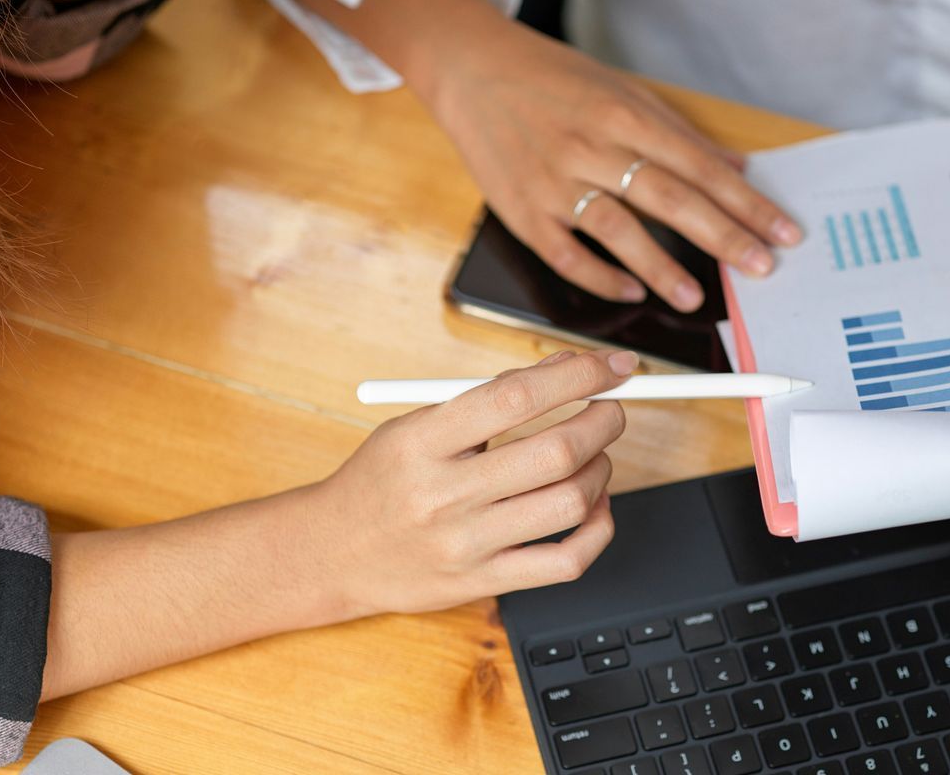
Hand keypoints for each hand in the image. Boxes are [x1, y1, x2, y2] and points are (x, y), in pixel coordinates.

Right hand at [304, 349, 632, 617]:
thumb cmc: (382, 480)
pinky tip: (594, 507)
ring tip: (596, 457)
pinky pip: (565, 563)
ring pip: (569, 503)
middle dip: (603, 422)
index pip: (518, 397)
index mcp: (423, 441)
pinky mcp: (482, 584)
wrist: (334, 552)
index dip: (579, 375)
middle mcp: (445, 494)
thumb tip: (564, 369)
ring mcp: (466, 545)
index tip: (615, 366)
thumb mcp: (415, 425)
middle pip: (556, 452)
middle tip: (611, 410)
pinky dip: (598, 529)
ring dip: (602, 470)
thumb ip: (486, 398)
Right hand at [423, 26, 802, 310]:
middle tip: (761, 267)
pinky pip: (565, 254)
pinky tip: (630, 290)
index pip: (699, 167)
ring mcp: (554, 181)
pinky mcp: (522, 209)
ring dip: (661, 266)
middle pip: (670, 199)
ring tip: (695, 296)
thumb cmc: (551, 78)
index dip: (745, 202)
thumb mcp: (621, 89)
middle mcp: (592, 147)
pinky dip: (599, 276)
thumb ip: (678, 132)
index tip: (781, 230)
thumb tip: (736, 168)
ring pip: (618, 230)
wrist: (471, 68)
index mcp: (624, 114)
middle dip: (722, 237)